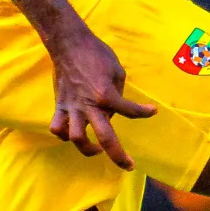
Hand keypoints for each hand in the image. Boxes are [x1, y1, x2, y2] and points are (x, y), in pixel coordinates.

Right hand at [47, 24, 156, 168]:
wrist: (69, 45)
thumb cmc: (96, 54)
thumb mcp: (117, 70)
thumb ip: (118, 93)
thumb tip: (113, 108)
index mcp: (106, 95)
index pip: (130, 111)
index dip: (143, 112)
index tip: (152, 111)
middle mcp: (89, 106)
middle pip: (105, 139)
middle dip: (118, 156)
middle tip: (128, 166)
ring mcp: (72, 108)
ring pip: (76, 138)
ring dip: (87, 148)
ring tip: (96, 149)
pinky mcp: (60, 105)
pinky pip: (57, 127)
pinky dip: (63, 134)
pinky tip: (72, 132)